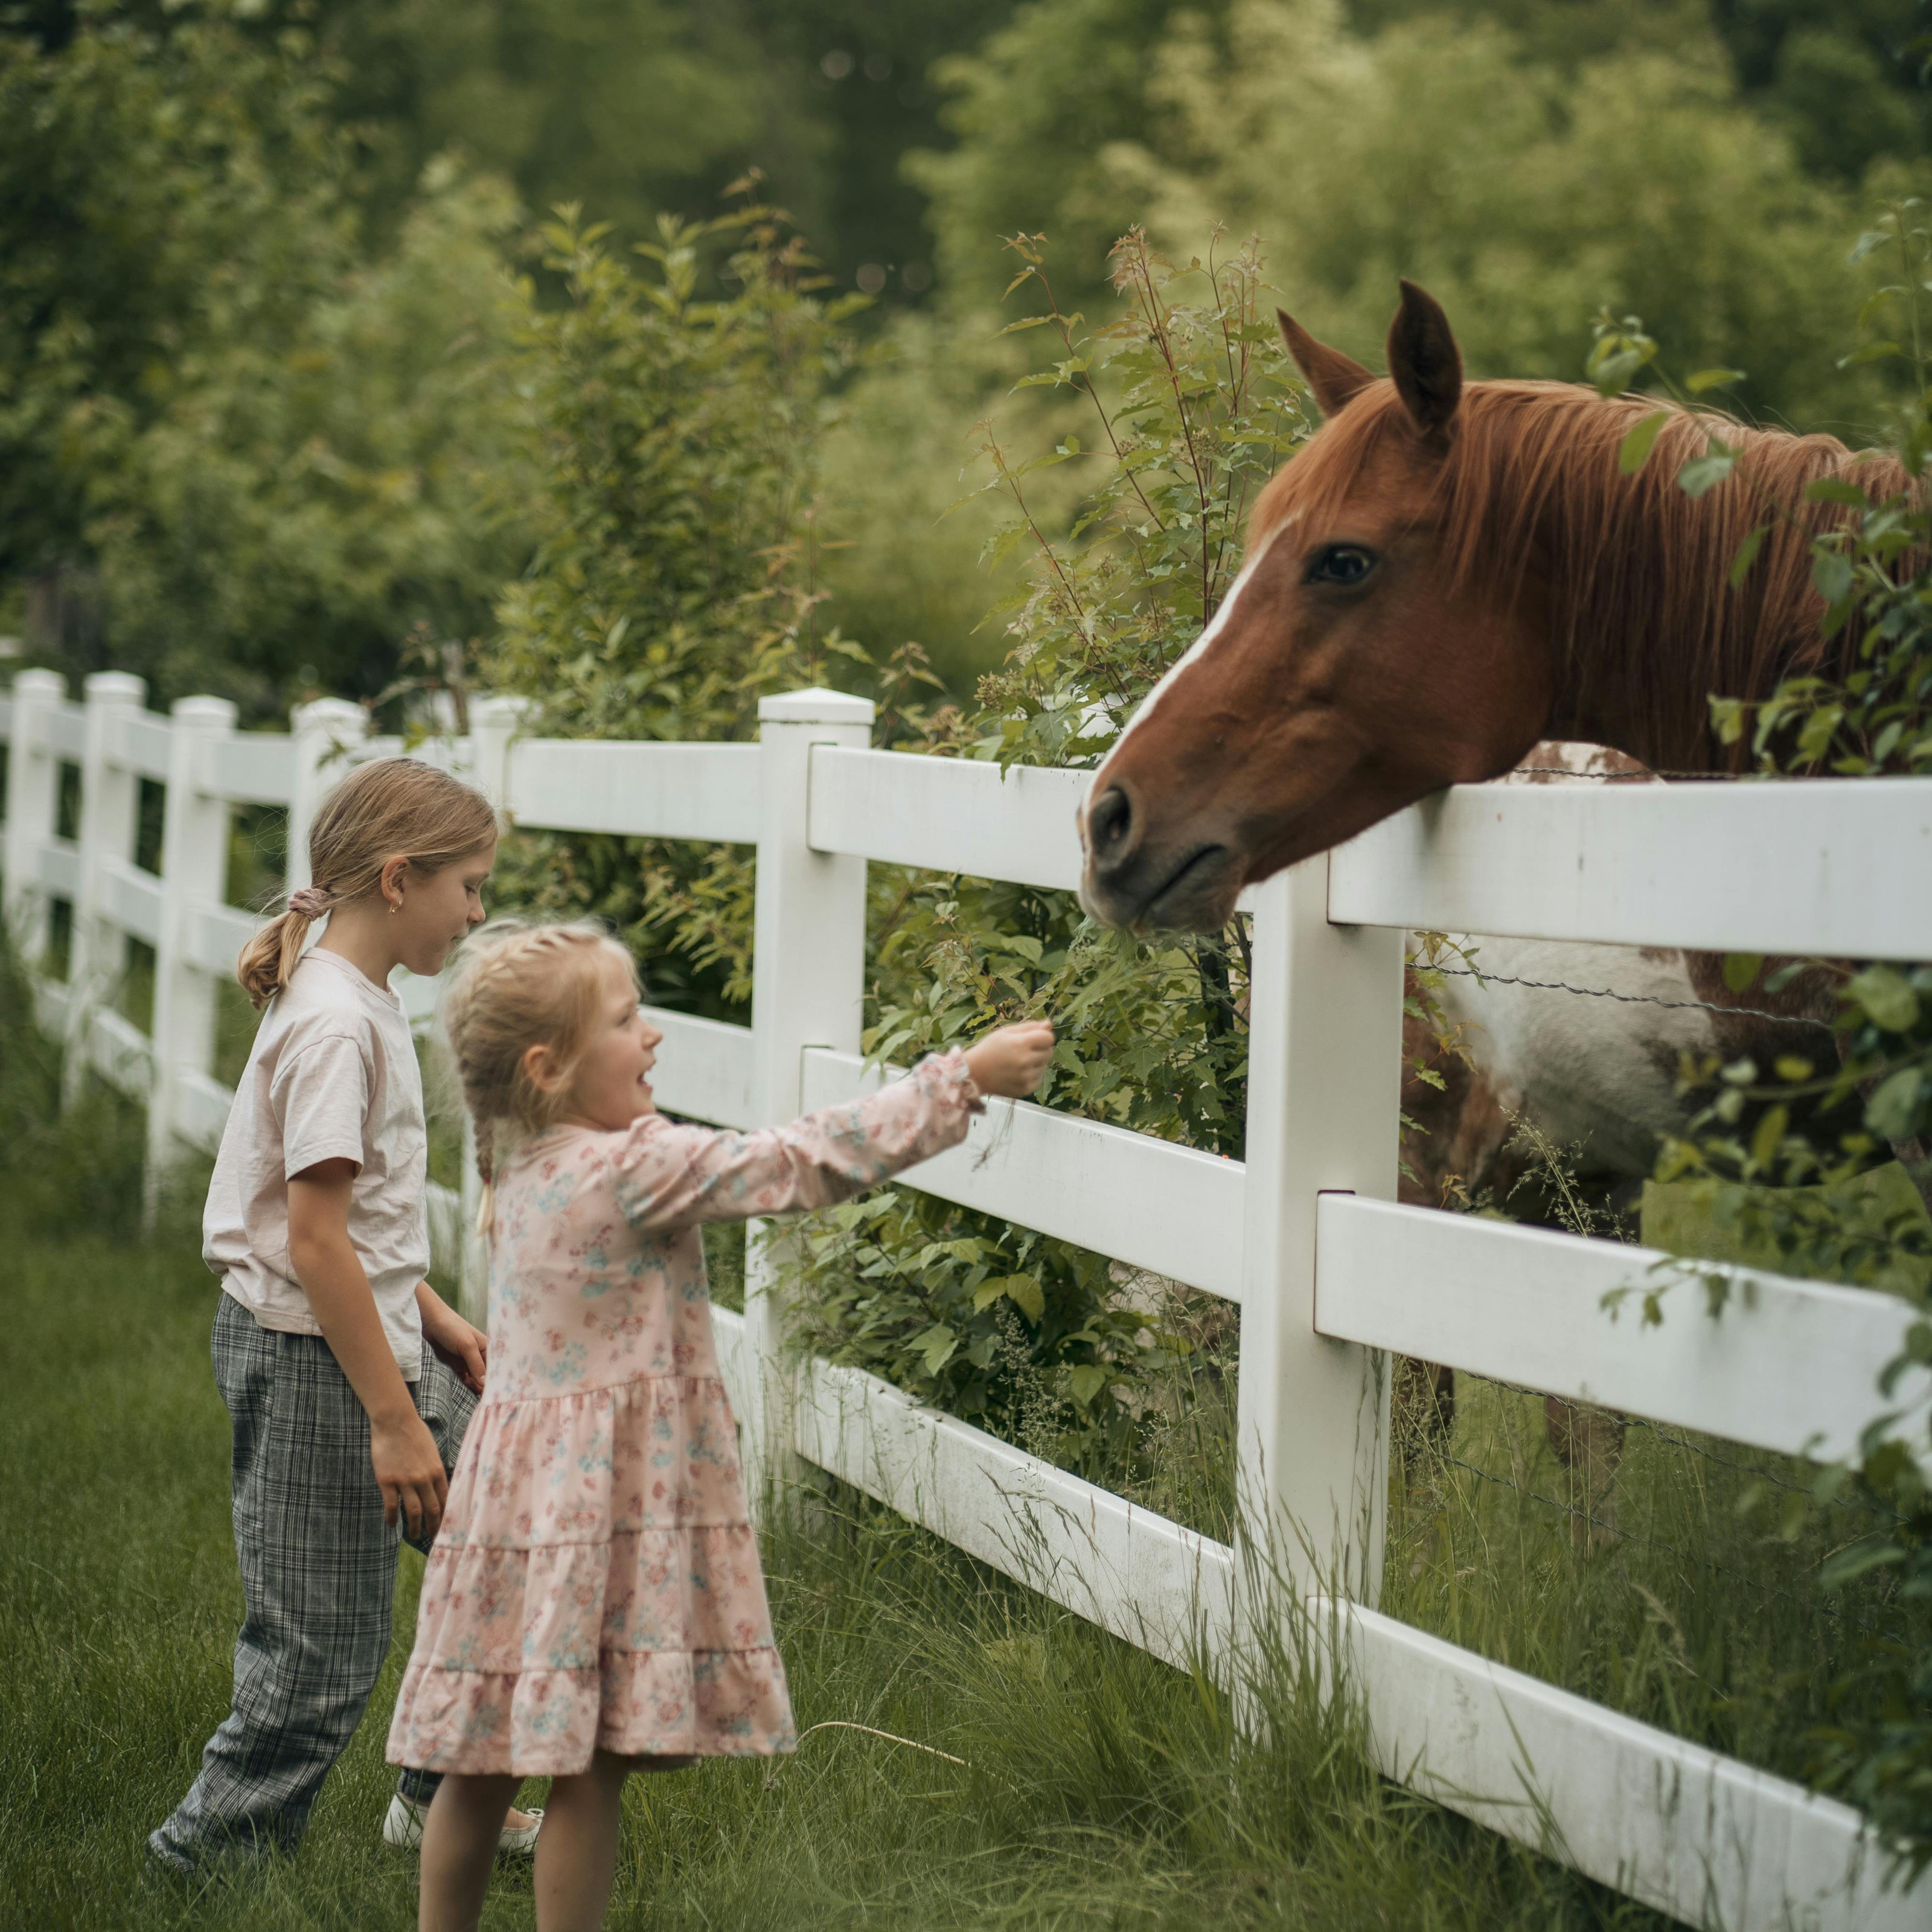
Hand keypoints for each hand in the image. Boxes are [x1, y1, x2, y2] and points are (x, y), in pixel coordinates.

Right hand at [370, 1408, 448, 1537]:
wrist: (394, 1421)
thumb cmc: (414, 1432)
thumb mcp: (432, 1451)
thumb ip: (434, 1469)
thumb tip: (437, 1484)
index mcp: (436, 1470)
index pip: (446, 1499)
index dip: (446, 1515)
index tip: (446, 1526)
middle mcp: (424, 1478)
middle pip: (432, 1508)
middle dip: (433, 1526)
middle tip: (432, 1538)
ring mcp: (405, 1480)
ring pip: (413, 1511)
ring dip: (414, 1527)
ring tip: (413, 1536)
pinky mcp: (387, 1480)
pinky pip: (391, 1505)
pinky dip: (391, 1517)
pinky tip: (391, 1524)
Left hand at [419, 1285, 487, 1395]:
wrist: (428, 1321)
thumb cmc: (451, 1327)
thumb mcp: (467, 1346)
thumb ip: (476, 1365)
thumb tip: (485, 1384)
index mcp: (487, 1348)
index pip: (495, 1368)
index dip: (496, 1381)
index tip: (496, 1395)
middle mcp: (478, 1356)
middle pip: (485, 1376)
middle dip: (486, 1387)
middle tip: (485, 1402)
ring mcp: (466, 1361)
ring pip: (474, 1379)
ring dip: (474, 1388)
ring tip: (476, 1401)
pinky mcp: (455, 1366)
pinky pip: (462, 1379)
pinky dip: (464, 1386)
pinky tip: (465, 1395)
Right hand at [963, 1019, 1055, 1099]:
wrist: (974, 1073)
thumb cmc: (989, 1049)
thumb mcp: (1006, 1032)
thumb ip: (1029, 1027)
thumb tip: (1049, 1024)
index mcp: (1020, 1043)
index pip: (1048, 1038)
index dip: (1043, 1036)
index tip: (1034, 1038)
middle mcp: (1025, 1061)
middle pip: (1049, 1052)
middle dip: (1040, 1049)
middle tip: (1023, 1050)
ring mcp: (1026, 1077)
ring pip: (1044, 1065)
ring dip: (1036, 1062)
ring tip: (1018, 1062)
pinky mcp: (1025, 1089)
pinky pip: (1038, 1078)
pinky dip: (1032, 1075)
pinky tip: (1018, 1073)